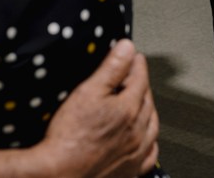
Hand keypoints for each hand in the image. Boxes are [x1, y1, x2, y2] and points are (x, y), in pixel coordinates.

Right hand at [37, 40, 159, 176]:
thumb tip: (127, 48)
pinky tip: (144, 138)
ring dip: (149, 110)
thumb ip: (111, 68)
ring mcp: (136, 152)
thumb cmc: (70, 136)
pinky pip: (150, 154)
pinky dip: (150, 141)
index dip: (137, 64)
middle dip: (142, 84)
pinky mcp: (130, 170)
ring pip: (152, 126)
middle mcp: (138, 132)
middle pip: (147, 101)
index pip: (140, 79)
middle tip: (135, 74)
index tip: (135, 56)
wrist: (62, 173)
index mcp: (129, 110)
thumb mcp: (87, 92)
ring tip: (141, 101)